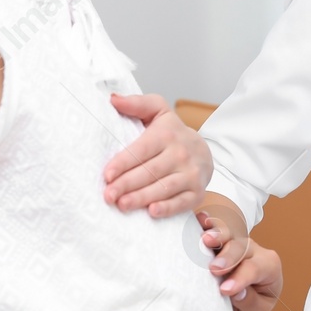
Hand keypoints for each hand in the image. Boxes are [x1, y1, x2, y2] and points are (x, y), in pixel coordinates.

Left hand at [102, 94, 212, 216]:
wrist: (203, 151)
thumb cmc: (172, 133)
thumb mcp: (158, 111)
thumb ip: (136, 104)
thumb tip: (112, 99)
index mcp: (167, 134)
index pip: (142, 150)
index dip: (123, 163)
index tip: (107, 175)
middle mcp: (180, 153)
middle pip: (150, 171)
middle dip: (127, 184)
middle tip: (108, 195)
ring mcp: (191, 173)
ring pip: (164, 187)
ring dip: (142, 198)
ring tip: (122, 205)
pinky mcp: (197, 191)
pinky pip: (182, 202)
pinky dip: (168, 208)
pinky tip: (152, 212)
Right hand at [197, 208, 282, 310]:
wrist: (245, 298)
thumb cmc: (253, 304)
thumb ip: (250, 303)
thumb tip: (237, 293)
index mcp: (269, 267)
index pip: (255, 270)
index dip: (241, 279)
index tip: (225, 290)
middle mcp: (253, 250)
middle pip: (242, 248)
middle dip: (228, 257)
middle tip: (214, 269)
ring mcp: (235, 241)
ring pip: (228, 234)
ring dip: (217, 236)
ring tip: (206, 239)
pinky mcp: (219, 238)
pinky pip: (213, 227)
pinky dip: (206, 223)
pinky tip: (200, 220)